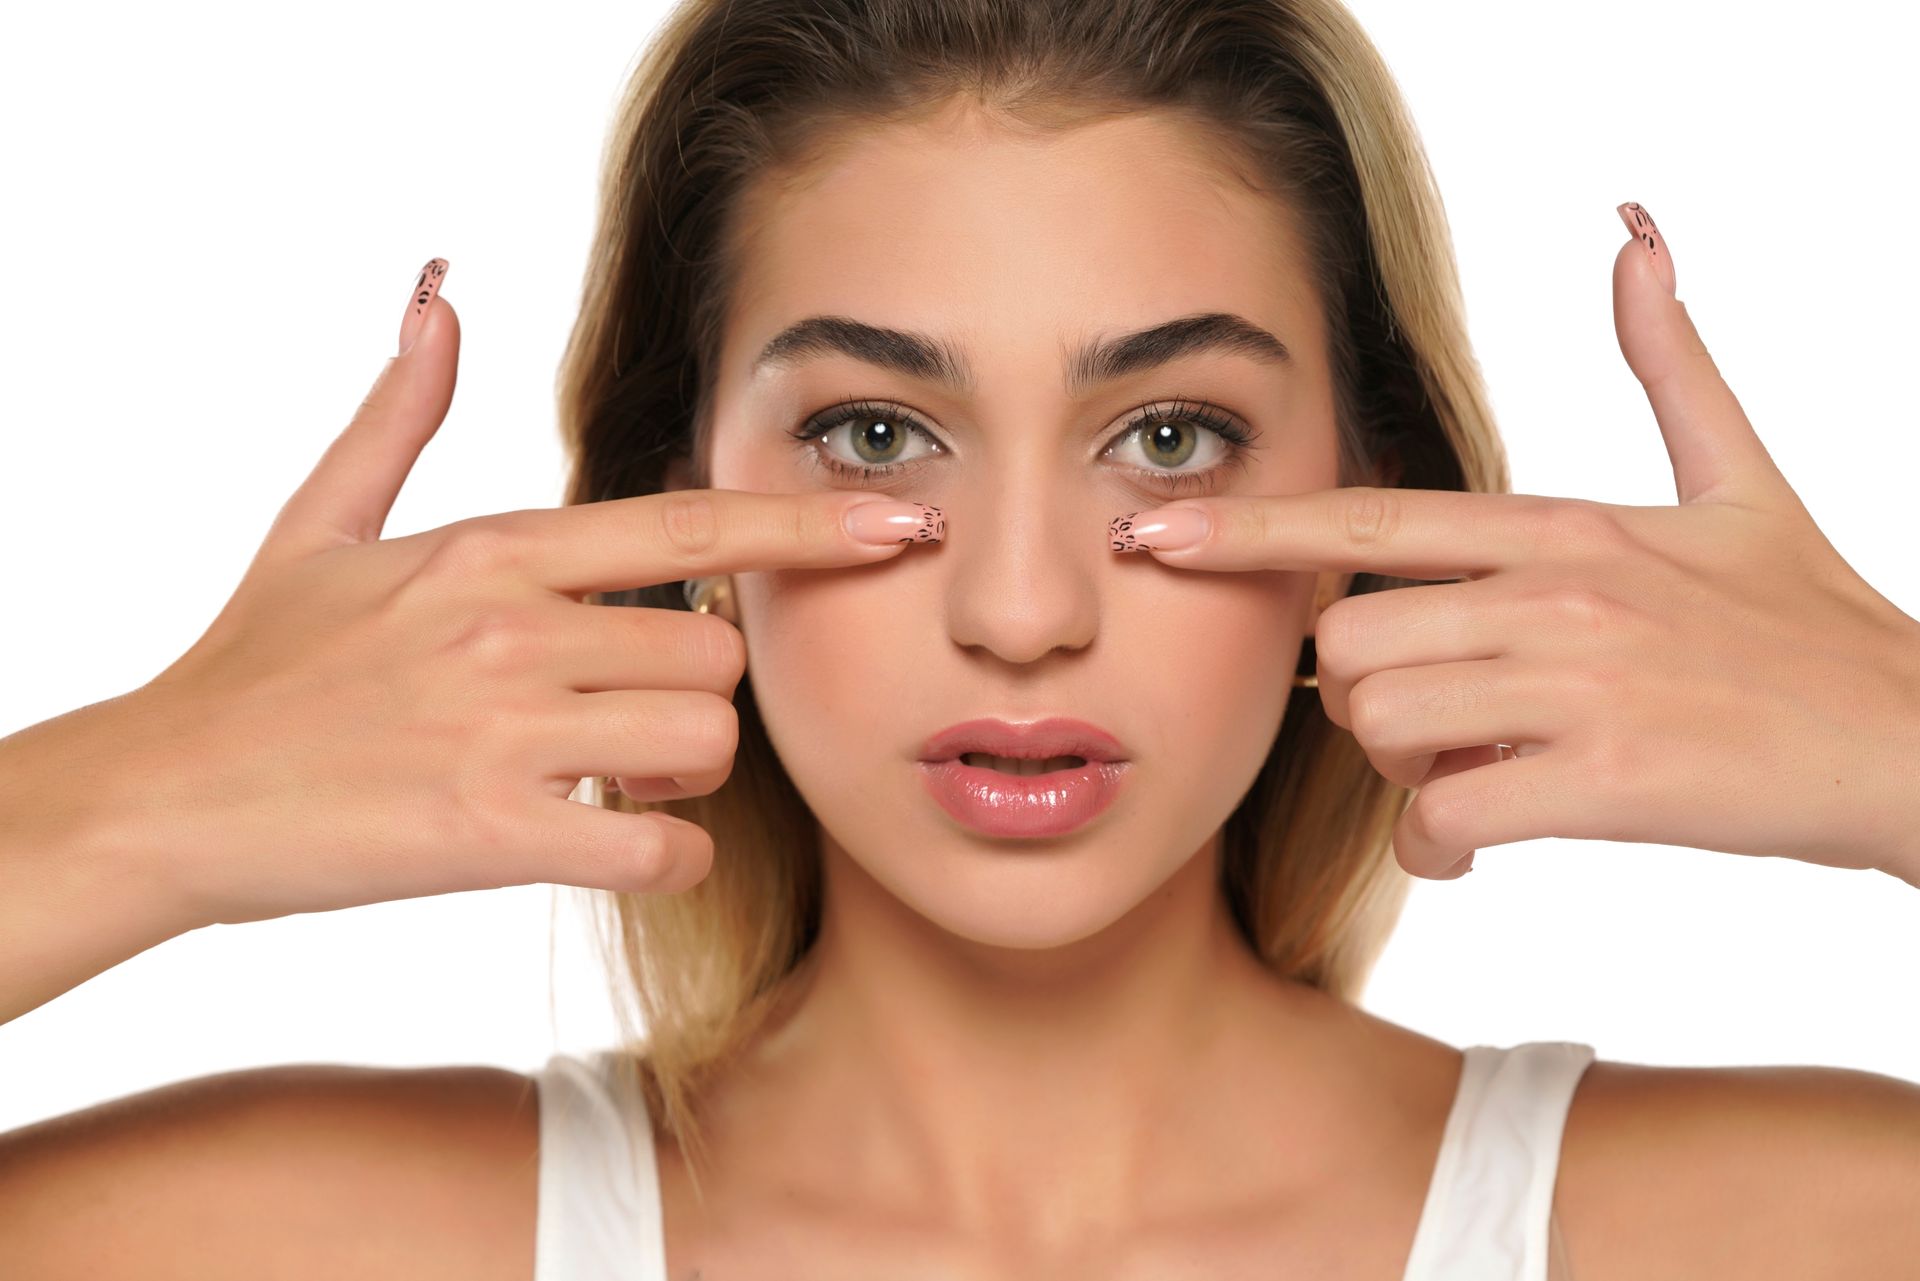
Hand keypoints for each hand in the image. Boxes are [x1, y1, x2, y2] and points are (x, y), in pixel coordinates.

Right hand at [63, 267, 937, 929]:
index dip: (809, 528)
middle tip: (627, 721)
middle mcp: (512, 627)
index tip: (902, 525)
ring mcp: (505, 729)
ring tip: (609, 778)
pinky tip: (616, 846)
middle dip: (698, 701)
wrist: (162, 795)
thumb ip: (399, 410)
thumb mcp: (318, 521)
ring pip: (705, 746)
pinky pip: (660, 845)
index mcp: (492, 550)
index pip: (689, 528)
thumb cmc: (253, 665)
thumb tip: (435, 291)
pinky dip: (664, 856)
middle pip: (718, 661)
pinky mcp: (491, 832)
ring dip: (684, 776)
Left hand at [1111, 204, 1919, 883]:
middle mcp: (1556, 590)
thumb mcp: (1741, 478)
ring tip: (1470, 778)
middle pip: (1347, 646)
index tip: (1155, 533)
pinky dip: (1442, 846)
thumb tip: (1637, 237)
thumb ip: (1671, 363)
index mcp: (1562, 526)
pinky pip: (1444, 815)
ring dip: (1400, 774)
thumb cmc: (1812, 623)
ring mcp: (1579, 679)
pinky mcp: (1606, 774)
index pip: (1370, 519)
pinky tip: (1482, 840)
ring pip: (1381, 726)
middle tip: (1435, 728)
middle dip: (1362, 706)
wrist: (1913, 740)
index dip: (1252, 527)